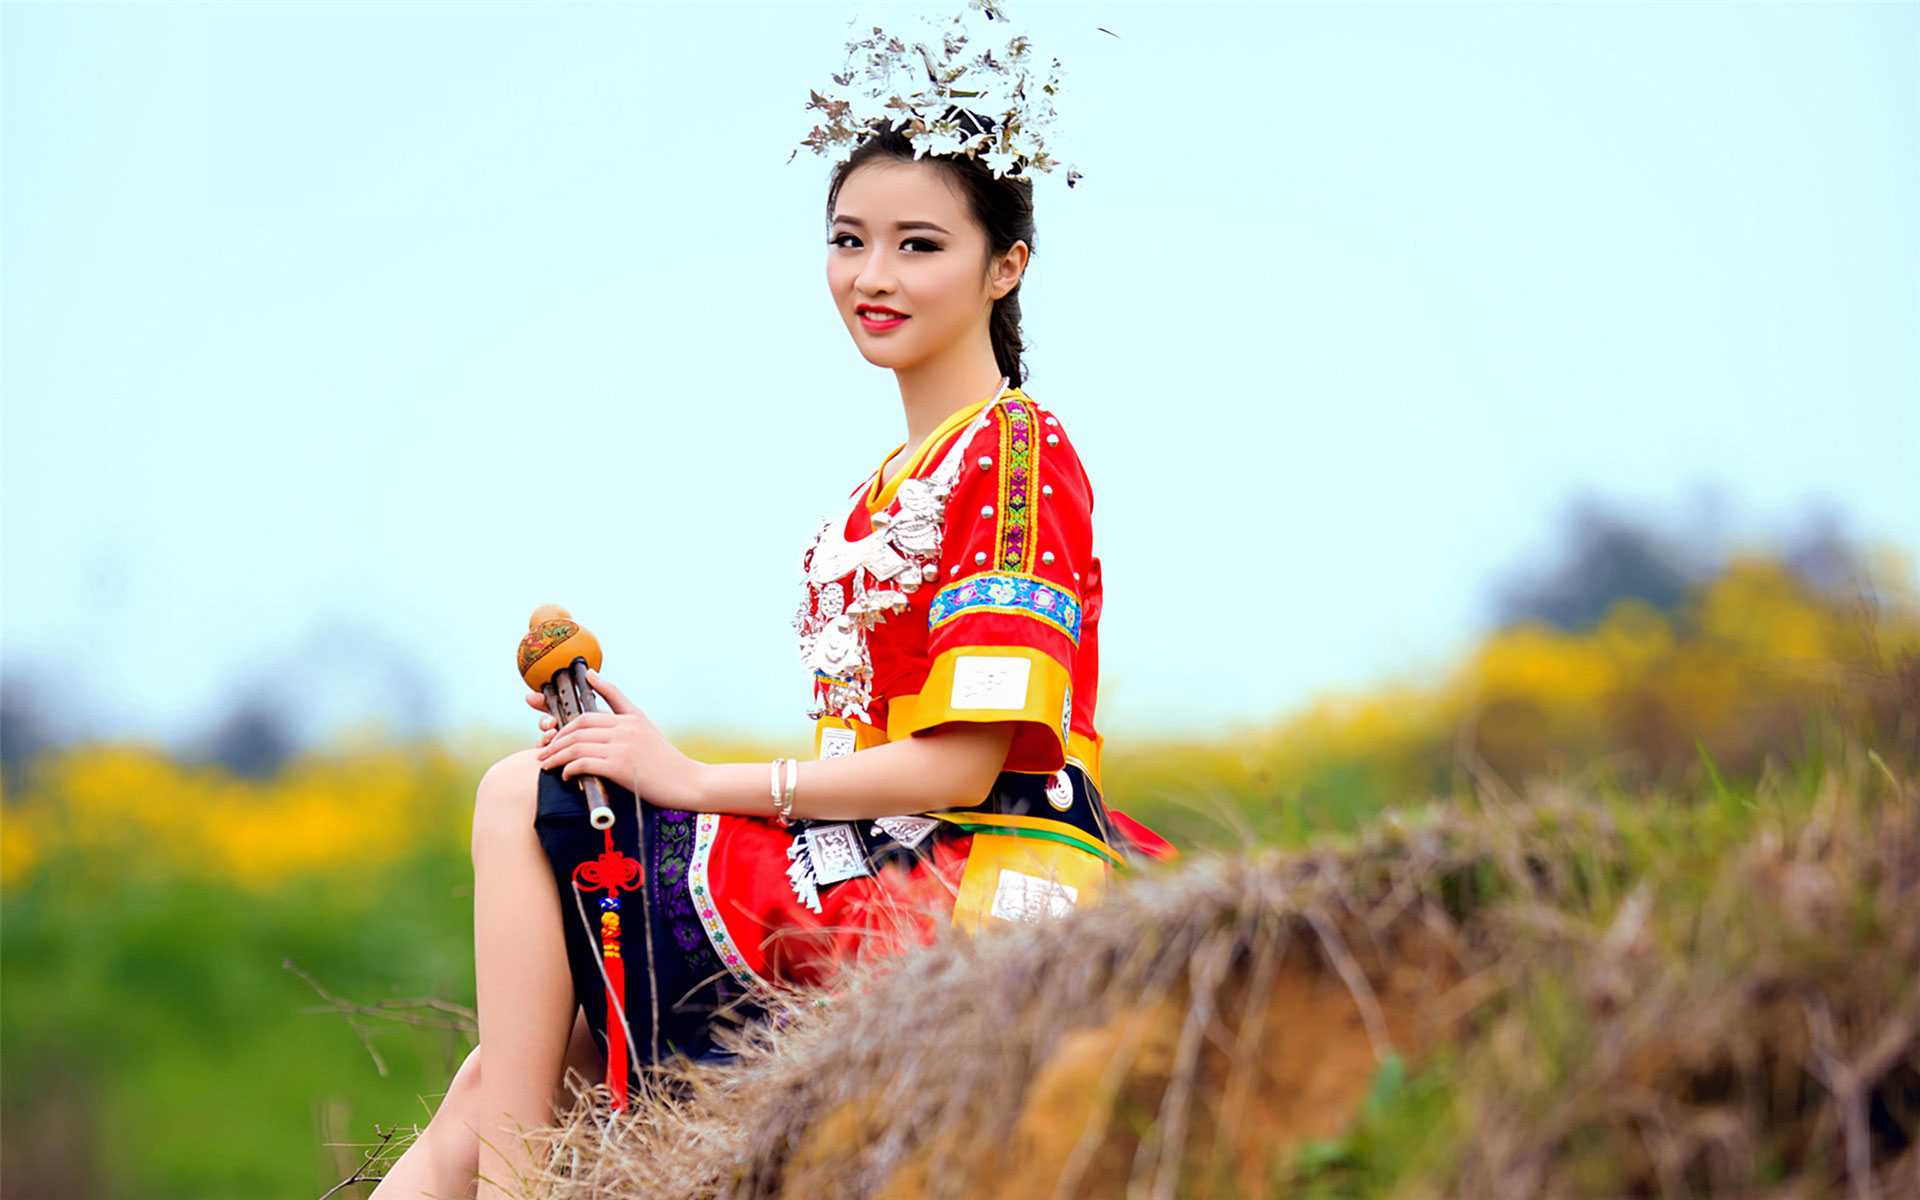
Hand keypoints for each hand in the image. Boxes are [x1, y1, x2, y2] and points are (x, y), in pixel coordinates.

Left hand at [530, 669, 706, 808]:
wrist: (688, 782)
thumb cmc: (664, 759)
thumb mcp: (644, 726)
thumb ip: (619, 704)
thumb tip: (593, 677)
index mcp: (629, 718)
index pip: (586, 713)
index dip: (560, 716)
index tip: (541, 719)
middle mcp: (624, 728)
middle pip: (577, 728)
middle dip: (554, 740)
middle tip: (542, 751)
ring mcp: (622, 747)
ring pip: (576, 745)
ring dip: (556, 756)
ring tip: (546, 764)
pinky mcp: (620, 767)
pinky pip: (583, 764)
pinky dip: (569, 769)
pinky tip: (566, 776)